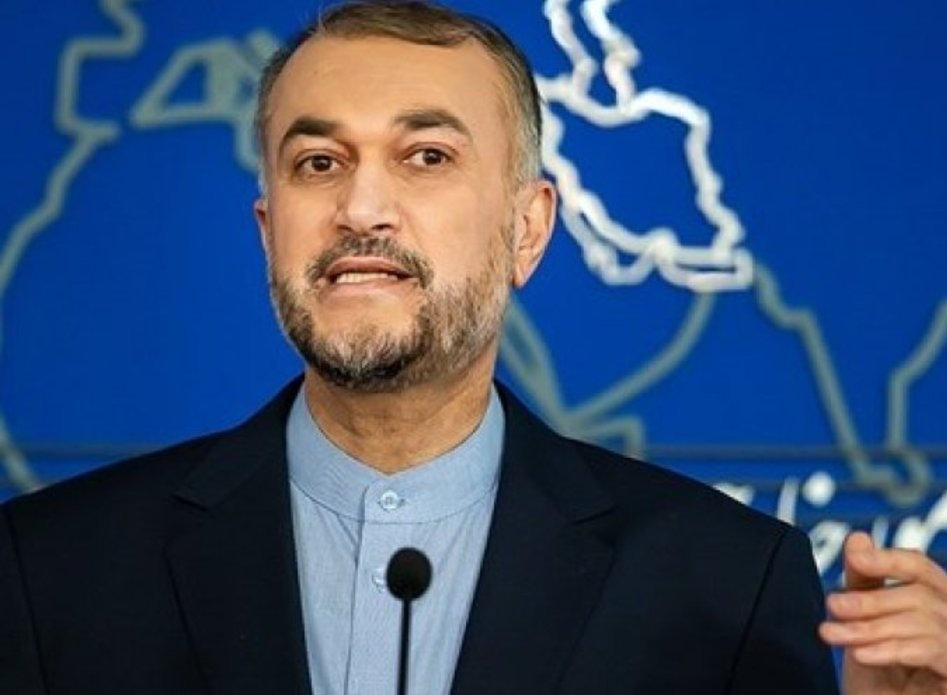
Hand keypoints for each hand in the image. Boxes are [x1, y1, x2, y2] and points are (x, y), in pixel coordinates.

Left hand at [820, 531, 946, 693]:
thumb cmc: (876, 674)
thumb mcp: (863, 622)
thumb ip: (862, 582)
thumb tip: (858, 538)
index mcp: (933, 602)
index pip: (920, 568)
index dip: (890, 560)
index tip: (857, 559)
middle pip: (920, 595)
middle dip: (871, 600)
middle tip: (833, 605)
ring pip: (923, 622)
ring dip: (870, 627)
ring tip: (833, 634)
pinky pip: (931, 651)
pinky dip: (892, 649)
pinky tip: (861, 654)